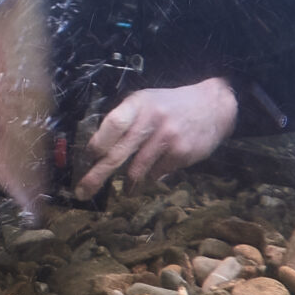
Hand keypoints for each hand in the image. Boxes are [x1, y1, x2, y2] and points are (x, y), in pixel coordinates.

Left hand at [75, 77, 238, 196]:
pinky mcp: (182, 154)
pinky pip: (158, 173)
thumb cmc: (168, 105)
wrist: (212, 106)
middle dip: (97, 177)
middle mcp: (152, 120)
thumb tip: (97, 151)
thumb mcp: (144, 101)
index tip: (87, 159)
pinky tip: (160, 166)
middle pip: (118, 154)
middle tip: (82, 192)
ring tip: (127, 191)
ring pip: (137, 170)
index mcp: (138, 104)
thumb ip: (124, 120)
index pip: (112, 125)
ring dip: (128, 184)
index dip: (97, 144)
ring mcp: (168, 139)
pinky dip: (153, 175)